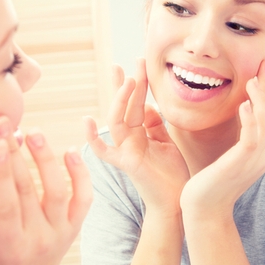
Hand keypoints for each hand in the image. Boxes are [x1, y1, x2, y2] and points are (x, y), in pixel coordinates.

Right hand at [0, 116, 91, 264]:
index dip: (0, 173)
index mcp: (9, 247)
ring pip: (58, 191)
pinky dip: (81, 175)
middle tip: (3, 124)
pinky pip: (83, 198)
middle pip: (28, 190)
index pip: (6, 205)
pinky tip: (70, 152)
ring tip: (33, 132)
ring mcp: (60, 232)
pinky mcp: (74, 227)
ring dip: (47, 159)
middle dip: (15, 154)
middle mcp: (39, 239)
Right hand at [84, 59, 189, 215]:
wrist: (177, 202)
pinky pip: (104, 151)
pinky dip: (93, 138)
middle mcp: (129, 140)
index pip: (135, 103)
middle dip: (127, 84)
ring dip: (121, 100)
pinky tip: (87, 121)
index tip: (137, 64)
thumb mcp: (166, 143)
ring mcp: (125, 150)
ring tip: (129, 80)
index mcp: (139, 134)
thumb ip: (155, 125)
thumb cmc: (172, 176)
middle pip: (124, 107)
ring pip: (117, 120)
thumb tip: (148, 106)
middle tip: (132, 62)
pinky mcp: (126, 163)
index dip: (136, 84)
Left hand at [181, 61, 264, 217]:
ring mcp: (255, 160)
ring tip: (254, 79)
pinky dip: (249, 118)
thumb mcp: (232, 156)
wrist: (205, 210)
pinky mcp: (240, 162)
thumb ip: (242, 137)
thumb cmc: (213, 182)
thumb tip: (243, 113)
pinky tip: (243, 103)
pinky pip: (251, 136)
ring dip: (261, 99)